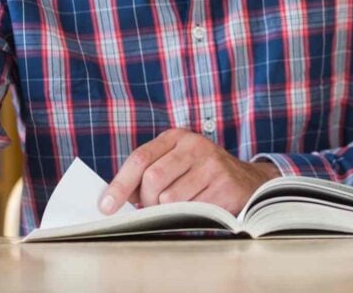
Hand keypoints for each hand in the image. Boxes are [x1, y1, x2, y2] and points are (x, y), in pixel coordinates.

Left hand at [99, 129, 281, 215]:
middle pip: (152, 178)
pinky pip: (192, 208)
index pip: (140, 158)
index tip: (106, 206)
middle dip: (146, 201)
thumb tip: (114, 199)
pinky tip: (197, 209)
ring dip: (167, 211)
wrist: (247, 181)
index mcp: (176, 137)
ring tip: (178, 207)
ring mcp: (212, 163)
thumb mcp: (175, 164)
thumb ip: (147, 175)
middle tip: (152, 208)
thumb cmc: (201, 176)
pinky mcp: (224, 184)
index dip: (119, 184)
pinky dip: (188, 215)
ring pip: (170, 197)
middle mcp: (195, 145)